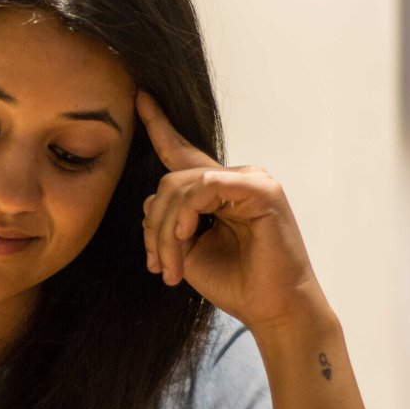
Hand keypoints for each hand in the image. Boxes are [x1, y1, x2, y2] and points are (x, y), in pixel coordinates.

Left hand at [137, 91, 330, 335]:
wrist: (271, 310)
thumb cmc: (235, 283)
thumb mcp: (187, 251)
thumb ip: (169, 221)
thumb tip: (151, 200)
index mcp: (217, 191)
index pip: (182, 153)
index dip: (159, 126)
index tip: (138, 99)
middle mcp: (234, 179)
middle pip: (170, 181)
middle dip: (154, 227)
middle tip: (158, 266)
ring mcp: (250, 180)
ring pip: (181, 186)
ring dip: (167, 231)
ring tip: (172, 267)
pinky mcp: (261, 190)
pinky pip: (207, 186)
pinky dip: (188, 213)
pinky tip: (188, 236)